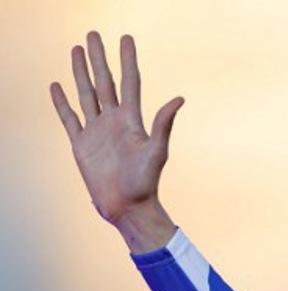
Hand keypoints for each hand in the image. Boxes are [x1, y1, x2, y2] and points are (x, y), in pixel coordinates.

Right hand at [49, 32, 182, 236]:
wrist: (128, 207)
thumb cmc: (146, 183)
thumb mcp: (156, 151)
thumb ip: (163, 124)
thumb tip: (179, 99)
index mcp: (132, 120)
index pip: (129, 82)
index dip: (127, 60)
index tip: (125, 38)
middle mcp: (114, 121)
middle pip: (104, 82)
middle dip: (98, 58)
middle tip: (92, 35)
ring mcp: (97, 131)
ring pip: (86, 94)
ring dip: (80, 72)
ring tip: (75, 50)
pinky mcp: (81, 144)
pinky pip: (69, 118)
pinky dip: (62, 102)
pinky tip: (57, 86)